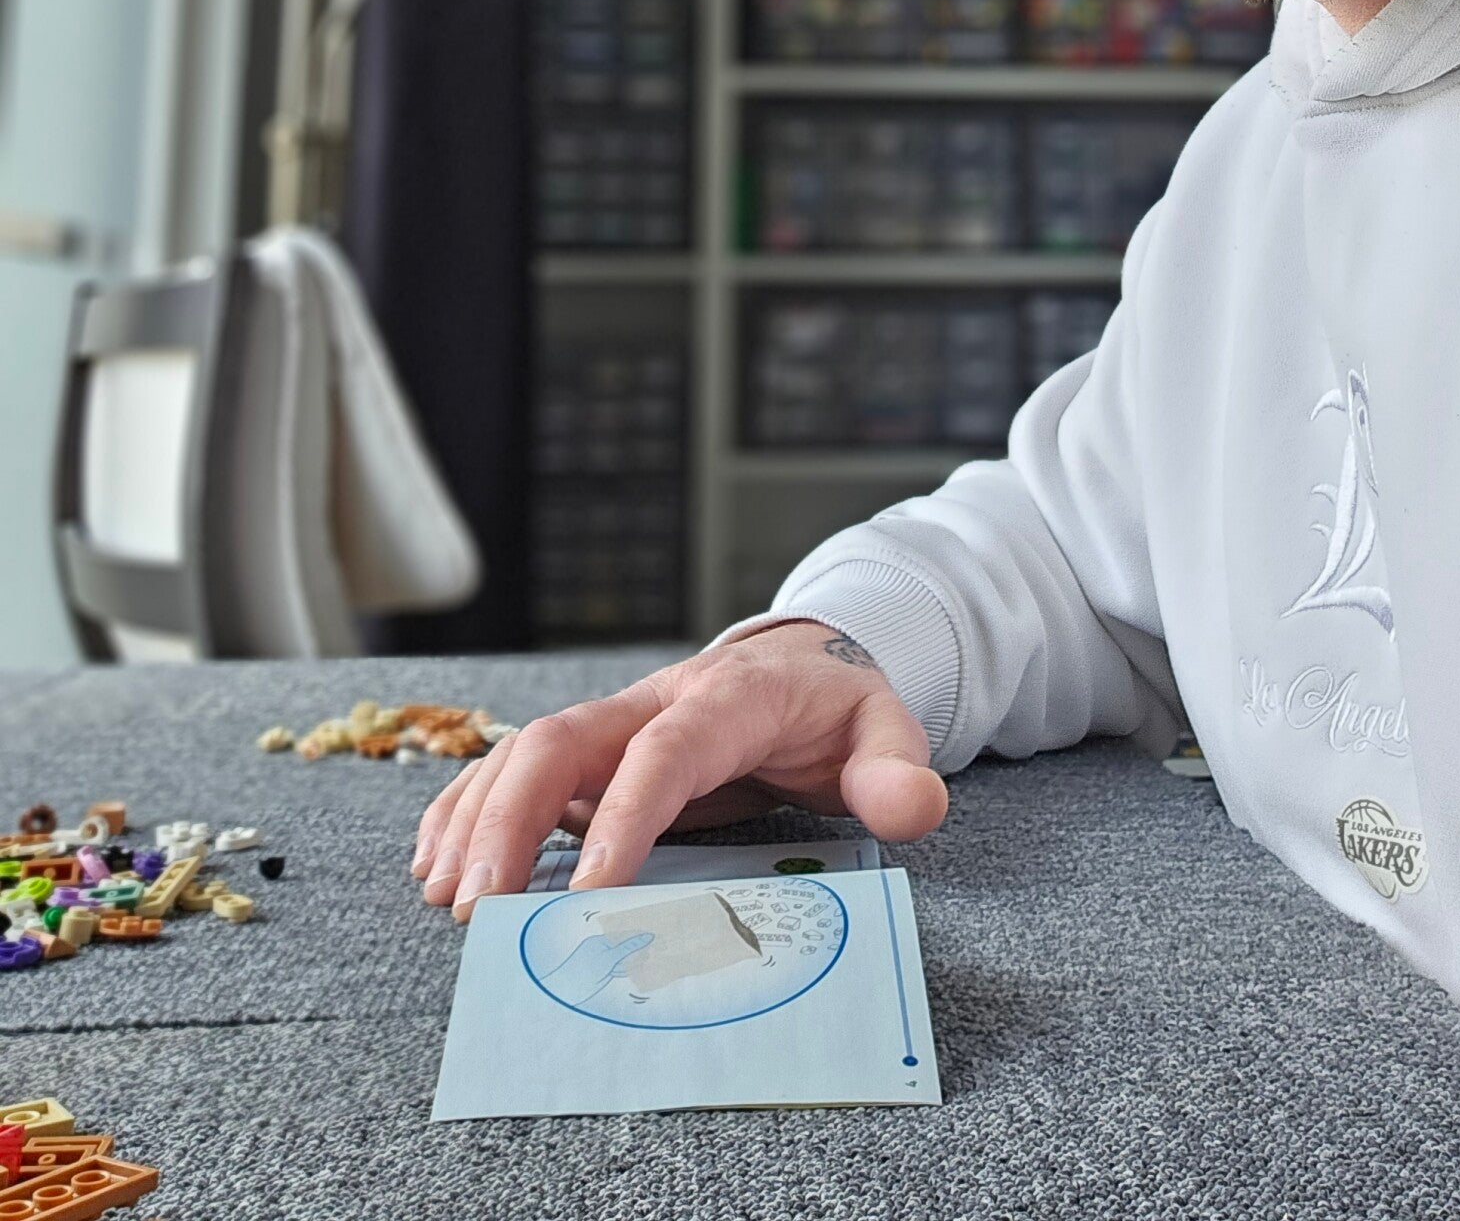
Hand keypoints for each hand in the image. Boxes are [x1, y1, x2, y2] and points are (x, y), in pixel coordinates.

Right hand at [410, 622, 948, 920]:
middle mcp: (654, 700)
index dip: (626, 815)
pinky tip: (434, 860)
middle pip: (563, 739)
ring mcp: (615, 720)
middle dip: (512, 818)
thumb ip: (897, 769)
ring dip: (477, 820)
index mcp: (727, 699)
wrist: (808, 661)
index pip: (666, 751)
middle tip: (481, 909)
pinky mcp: (592, 745)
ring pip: (524, 750)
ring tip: (447, 901)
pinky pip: (511, 764)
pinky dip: (465, 807)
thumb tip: (912, 808)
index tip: (595, 892)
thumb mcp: (885, 729)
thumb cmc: (838, 706)